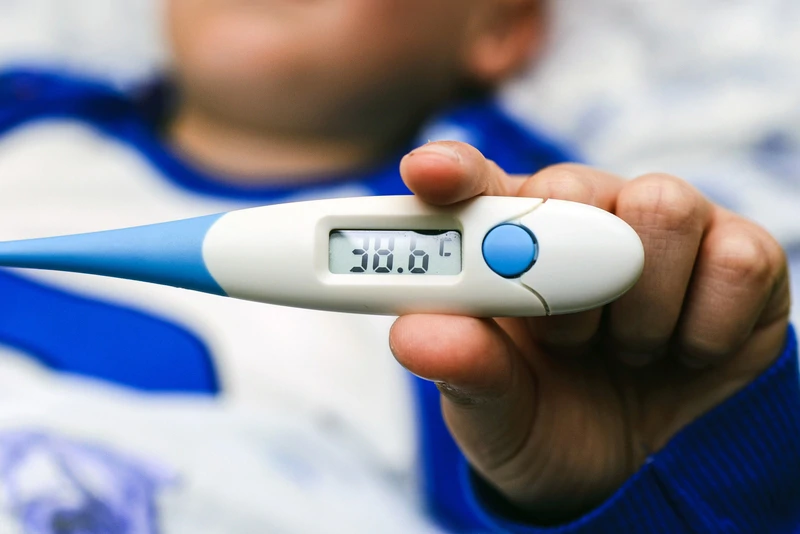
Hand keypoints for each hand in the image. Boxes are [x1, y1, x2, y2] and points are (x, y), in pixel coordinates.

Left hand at [389, 141, 790, 521]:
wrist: (632, 476)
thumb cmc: (545, 422)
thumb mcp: (493, 411)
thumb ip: (462, 369)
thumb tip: (413, 335)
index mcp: (507, 244)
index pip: (474, 182)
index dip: (453, 172)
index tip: (428, 175)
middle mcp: (585, 217)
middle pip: (575, 185)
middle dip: (563, 273)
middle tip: (562, 339)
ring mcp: (665, 233)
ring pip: (662, 208)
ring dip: (639, 303)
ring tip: (624, 352)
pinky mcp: (739, 259)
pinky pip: (737, 259)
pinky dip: (705, 325)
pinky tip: (683, 353)